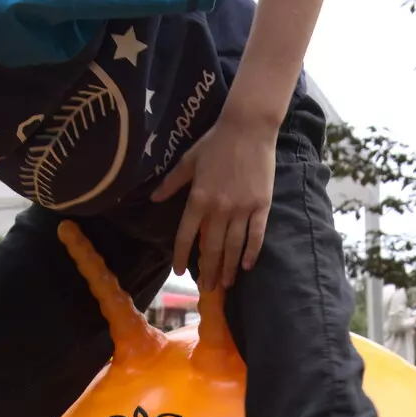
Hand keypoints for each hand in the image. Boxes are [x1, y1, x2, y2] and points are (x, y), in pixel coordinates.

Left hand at [151, 112, 276, 289]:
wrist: (249, 128)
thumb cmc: (216, 142)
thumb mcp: (188, 160)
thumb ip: (171, 183)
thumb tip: (154, 198)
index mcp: (198, 198)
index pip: (187, 235)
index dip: (183, 256)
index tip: (181, 271)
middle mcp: (219, 208)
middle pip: (212, 248)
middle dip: (208, 271)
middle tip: (207, 288)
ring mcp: (242, 208)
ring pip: (234, 246)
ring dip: (229, 268)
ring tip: (225, 284)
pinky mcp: (261, 205)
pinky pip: (256, 235)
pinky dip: (251, 252)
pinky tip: (247, 266)